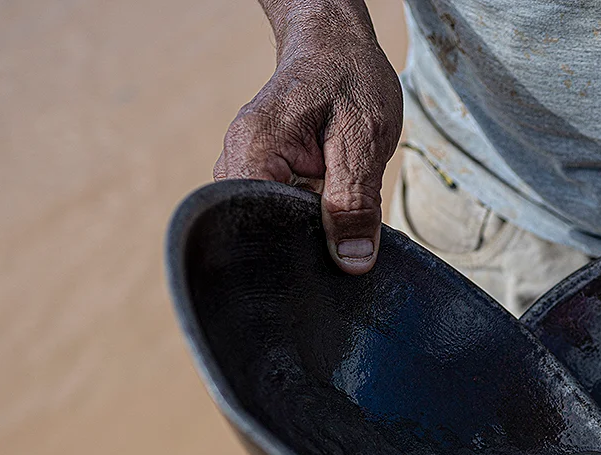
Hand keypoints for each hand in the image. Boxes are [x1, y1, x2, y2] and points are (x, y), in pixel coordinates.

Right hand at [215, 16, 401, 273]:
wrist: (335, 46)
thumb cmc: (348, 79)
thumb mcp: (363, 140)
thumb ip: (356, 203)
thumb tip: (352, 262)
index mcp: (254, 150)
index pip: (257, 224)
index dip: (295, 250)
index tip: (331, 260)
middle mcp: (238, 162)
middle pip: (264, 230)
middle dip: (307, 244)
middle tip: (348, 241)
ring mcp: (247, 170)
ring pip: (277, 225)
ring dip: (312, 230)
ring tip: (342, 217)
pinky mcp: (265, 177)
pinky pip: (285, 213)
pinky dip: (313, 218)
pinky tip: (335, 211)